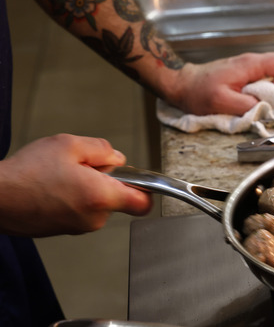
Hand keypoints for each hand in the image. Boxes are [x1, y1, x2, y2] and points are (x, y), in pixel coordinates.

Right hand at [0, 134, 152, 236]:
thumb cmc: (26, 173)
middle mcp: (93, 218)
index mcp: (100, 197)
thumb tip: (117, 158)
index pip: (143, 203)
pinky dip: (72, 200)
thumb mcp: (69, 145)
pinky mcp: (62, 230)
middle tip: (81, 167)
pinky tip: (51, 188)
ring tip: (60, 177)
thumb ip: (102, 149)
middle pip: (117, 199)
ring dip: (87, 190)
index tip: (138, 178)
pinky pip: (79, 212)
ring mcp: (77, 227)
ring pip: (97, 205)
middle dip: (106, 181)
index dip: (145, 189)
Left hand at [169, 52, 273, 115]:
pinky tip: (252, 99)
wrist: (182, 84)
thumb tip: (267, 109)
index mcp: (250, 65)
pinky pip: (264, 77)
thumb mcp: (222, 103)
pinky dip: (264, 89)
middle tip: (271, 101)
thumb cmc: (198, 92)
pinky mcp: (244, 72)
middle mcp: (252, 62)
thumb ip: (248, 105)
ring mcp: (249, 66)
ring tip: (259, 101)